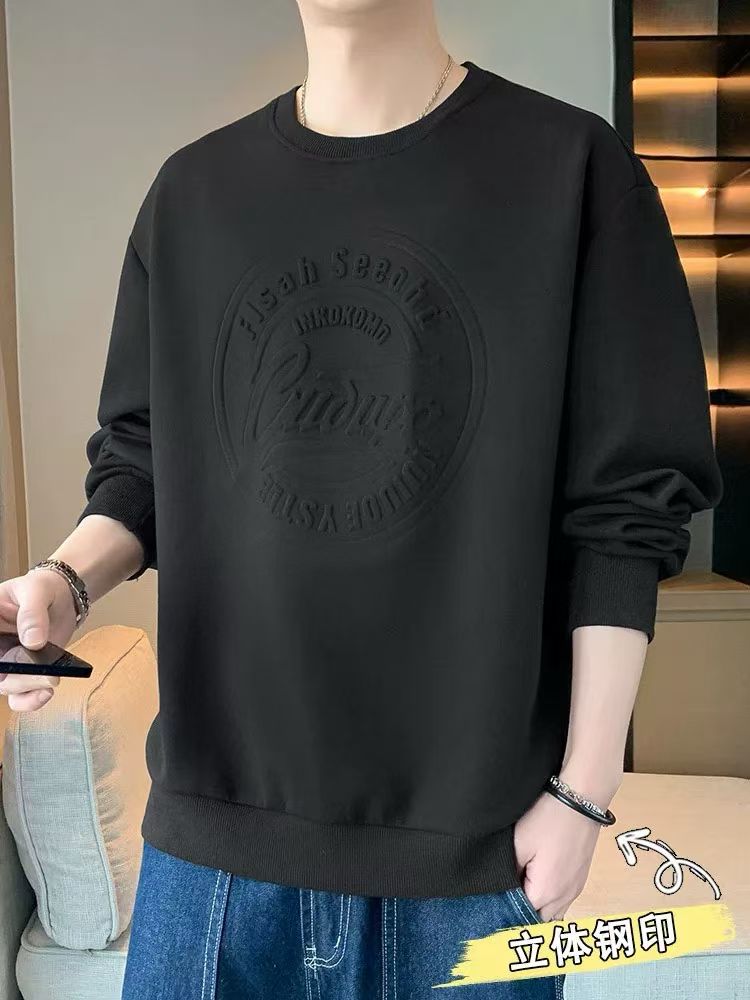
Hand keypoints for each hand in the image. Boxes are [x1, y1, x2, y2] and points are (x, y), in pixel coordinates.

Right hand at [0, 569, 78, 710]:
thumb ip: (33, 612)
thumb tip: (33, 641)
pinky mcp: (24, 673)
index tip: (5, 663)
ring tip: (51, 681)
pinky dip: (30, 700)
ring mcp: (6, 662)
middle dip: (16, 678)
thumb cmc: (42, 588)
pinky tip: (46, 693)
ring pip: (6, 686)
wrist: (62, 597)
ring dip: (27, 689)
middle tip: (45, 675)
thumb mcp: (36, 590)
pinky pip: (19, 695)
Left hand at [514, 769, 621, 920]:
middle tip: (503, 894)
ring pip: (552, 912)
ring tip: (519, 886)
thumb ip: (508, 871)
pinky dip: (549, 897)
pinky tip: (537, 879)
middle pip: (538, 919)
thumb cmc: (549, 818)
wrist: (580, 799)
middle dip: (521, 912)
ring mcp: (575, 888)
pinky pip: (562, 900)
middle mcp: (565, 897)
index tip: (492, 900)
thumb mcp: (519, 842)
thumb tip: (499, 888)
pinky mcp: (580, 878)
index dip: (505, 910)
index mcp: (547, 891)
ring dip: (537, 906)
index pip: (521, 917)